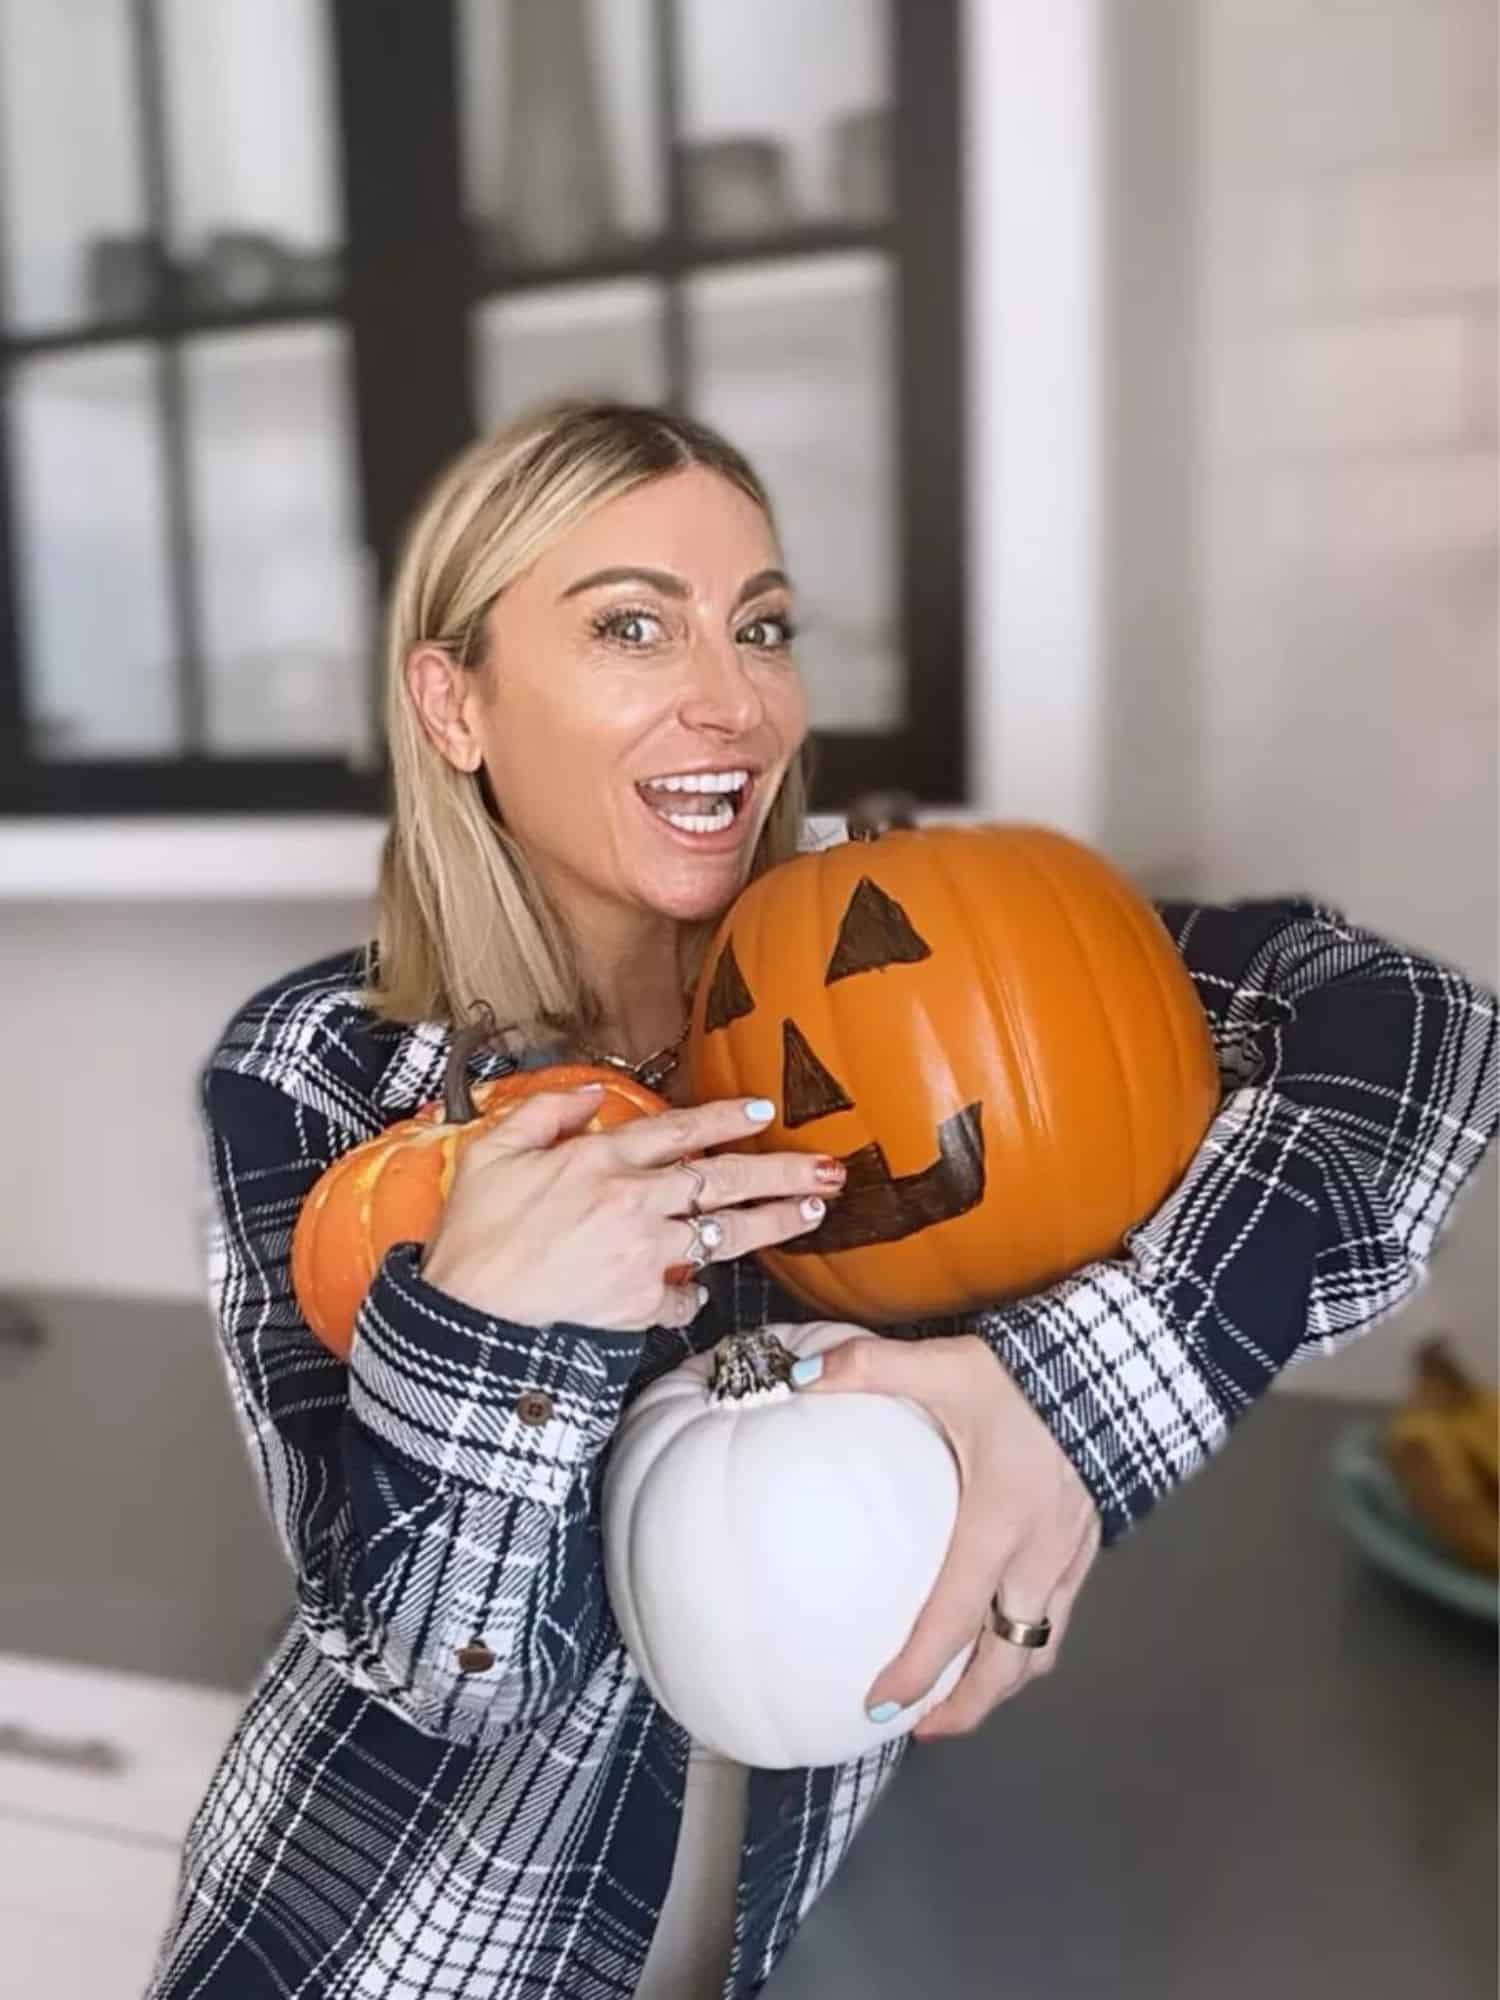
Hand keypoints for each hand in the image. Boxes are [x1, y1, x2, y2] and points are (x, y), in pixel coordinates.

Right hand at [419, 1090, 845, 1332]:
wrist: (471, 1313)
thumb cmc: (476, 1232)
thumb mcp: (493, 1152)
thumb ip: (545, 1113)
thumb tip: (591, 1091)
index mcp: (598, 1160)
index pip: (677, 1131)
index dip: (724, 1118)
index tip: (764, 1112)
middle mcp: (631, 1202)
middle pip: (722, 1181)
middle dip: (781, 1173)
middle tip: (828, 1169)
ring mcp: (641, 1254)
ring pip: (723, 1233)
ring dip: (773, 1223)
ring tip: (813, 1213)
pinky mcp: (638, 1302)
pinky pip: (682, 1294)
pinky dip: (692, 1291)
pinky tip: (705, 1285)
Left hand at [793, 1331, 1099, 1737]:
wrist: (1114, 1363)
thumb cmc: (1025, 1373)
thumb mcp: (943, 1365)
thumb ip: (867, 1368)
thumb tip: (797, 1373)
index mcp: (998, 1526)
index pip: (952, 1622)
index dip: (916, 1674)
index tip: (878, 1706)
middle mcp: (1039, 1557)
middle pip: (1007, 1663)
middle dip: (966, 1707)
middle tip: (919, 1729)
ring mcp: (1071, 1556)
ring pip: (1042, 1649)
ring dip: (1002, 1683)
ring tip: (962, 1698)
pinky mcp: (1089, 1544)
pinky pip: (1061, 1617)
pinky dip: (1029, 1644)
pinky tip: (1004, 1633)